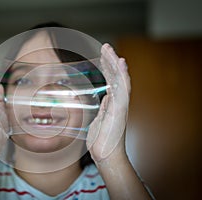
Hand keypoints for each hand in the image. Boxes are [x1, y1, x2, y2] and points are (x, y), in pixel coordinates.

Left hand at [87, 43, 130, 161]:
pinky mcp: (121, 110)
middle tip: (105, 46)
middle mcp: (118, 102)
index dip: (107, 67)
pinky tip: (121, 63)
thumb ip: (103, 108)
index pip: (110, 81)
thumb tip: (104, 99)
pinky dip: (122, 75)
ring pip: (120, 79)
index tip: (102, 55)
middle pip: (116, 77)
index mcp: (112, 103)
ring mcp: (121, 105)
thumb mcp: (99, 119)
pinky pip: (123, 89)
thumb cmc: (102, 140)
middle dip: (110, 61)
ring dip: (114, 63)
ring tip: (109, 49)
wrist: (106, 155)